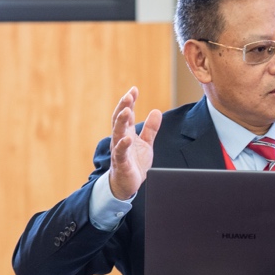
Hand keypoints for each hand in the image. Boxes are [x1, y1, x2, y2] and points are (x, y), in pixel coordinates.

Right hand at [108, 86, 160, 200]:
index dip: (129, 101)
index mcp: (127, 133)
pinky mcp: (121, 163)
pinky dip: (123, 145)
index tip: (134, 89)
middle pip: (119, 119)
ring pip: (117, 133)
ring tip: (126, 110)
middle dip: (123, 106)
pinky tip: (128, 138)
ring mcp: (119, 150)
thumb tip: (156, 111)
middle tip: (128, 95)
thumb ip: (150, 128)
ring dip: (121, 121)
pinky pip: (120, 153)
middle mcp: (120, 139)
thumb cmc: (134, 163)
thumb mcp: (146, 143)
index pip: (127, 113)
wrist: (127, 185)